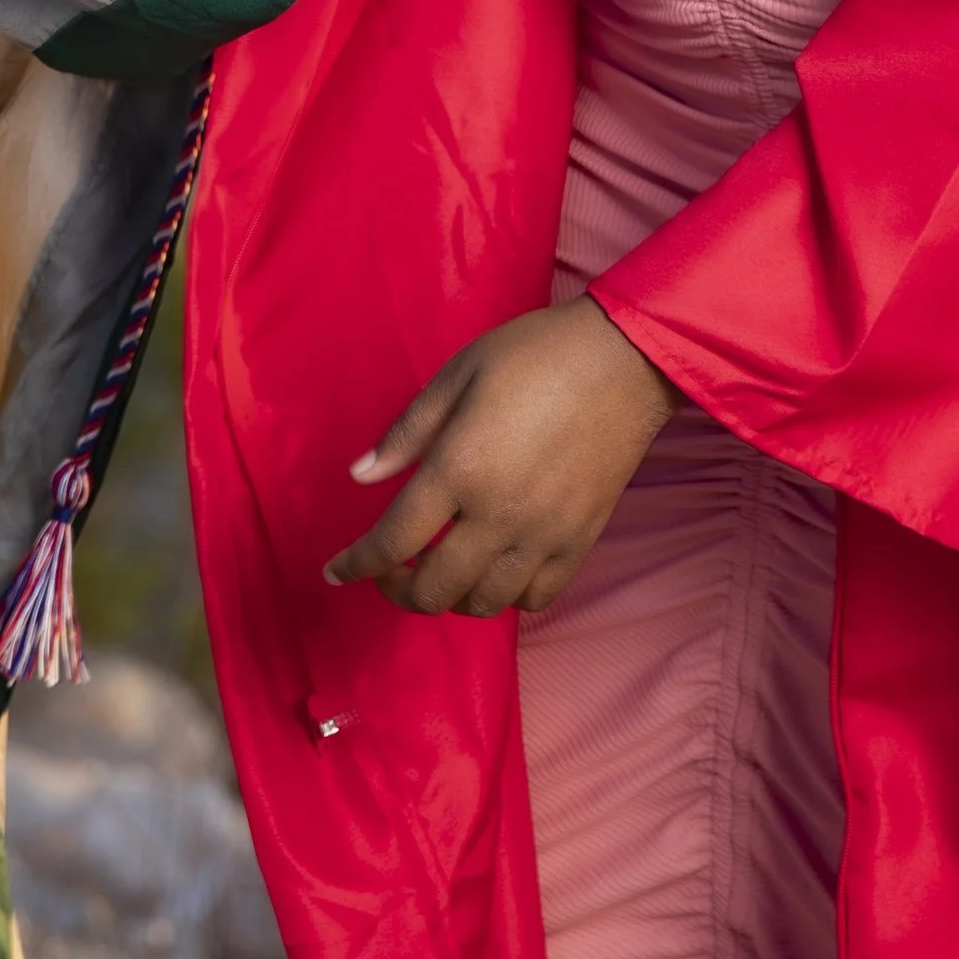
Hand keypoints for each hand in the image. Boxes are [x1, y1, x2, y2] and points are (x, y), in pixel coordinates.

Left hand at [325, 301, 680, 615]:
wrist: (624, 360)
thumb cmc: (534, 355)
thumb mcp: (458, 374)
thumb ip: (407, 432)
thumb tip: (361, 476)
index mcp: (460, 468)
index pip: (393, 540)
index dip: (356, 564)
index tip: (334, 572)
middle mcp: (498, 515)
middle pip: (433, 589)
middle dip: (397, 589)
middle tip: (389, 569)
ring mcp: (543, 536)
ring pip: (482, 603)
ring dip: (449, 596)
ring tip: (439, 568)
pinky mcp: (580, 543)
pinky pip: (534, 599)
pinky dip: (505, 595)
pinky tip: (494, 567)